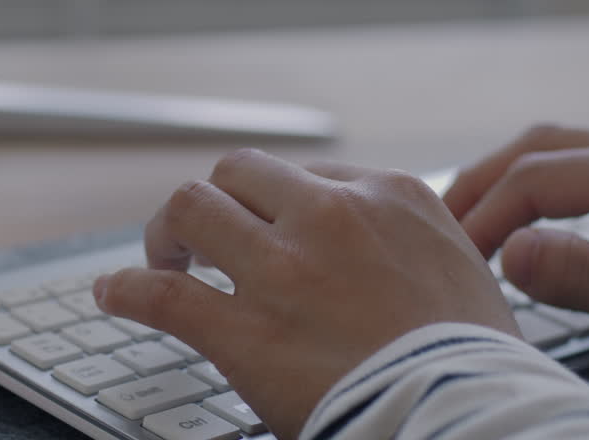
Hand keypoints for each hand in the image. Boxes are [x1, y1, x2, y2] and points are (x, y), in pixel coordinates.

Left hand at [93, 149, 517, 439]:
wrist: (470, 416)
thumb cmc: (476, 358)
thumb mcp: (461, 267)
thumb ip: (407, 240)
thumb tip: (372, 242)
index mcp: (389, 195)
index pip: (304, 174)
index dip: (274, 203)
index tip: (264, 227)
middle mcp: (330, 216)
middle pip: (238, 172)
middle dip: (215, 199)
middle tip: (205, 238)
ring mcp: (283, 270)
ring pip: (190, 209)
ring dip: (167, 233)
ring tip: (165, 260)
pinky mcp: (246, 331)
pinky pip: (162, 296)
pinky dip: (126, 290)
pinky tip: (113, 294)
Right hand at [444, 124, 588, 384]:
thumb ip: (582, 274)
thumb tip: (503, 253)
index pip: (537, 175)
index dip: (485, 213)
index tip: (454, 257)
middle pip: (544, 144)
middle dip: (485, 180)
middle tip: (441, 222)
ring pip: (569, 149)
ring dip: (515, 179)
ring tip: (476, 219)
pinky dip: (549, 186)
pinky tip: (539, 217)